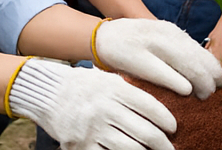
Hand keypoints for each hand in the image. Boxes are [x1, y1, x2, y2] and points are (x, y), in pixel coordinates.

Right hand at [11, 58, 175, 149]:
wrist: (48, 94)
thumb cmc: (83, 86)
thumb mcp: (107, 79)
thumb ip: (130, 89)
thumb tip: (158, 106)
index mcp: (114, 89)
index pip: (149, 105)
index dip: (165, 118)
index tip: (173, 127)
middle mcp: (105, 108)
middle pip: (144, 132)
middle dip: (162, 144)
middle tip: (171, 148)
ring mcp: (93, 129)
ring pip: (131, 148)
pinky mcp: (81, 146)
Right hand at [91, 17, 221, 99]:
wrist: (102, 36)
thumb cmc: (134, 44)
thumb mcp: (158, 41)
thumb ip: (177, 51)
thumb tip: (204, 69)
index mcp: (170, 30)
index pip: (199, 49)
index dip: (213, 66)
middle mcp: (163, 33)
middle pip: (196, 56)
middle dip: (209, 75)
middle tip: (215, 92)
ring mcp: (149, 43)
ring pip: (184, 62)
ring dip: (198, 80)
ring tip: (204, 94)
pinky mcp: (135, 57)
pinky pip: (161, 70)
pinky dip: (177, 81)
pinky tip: (186, 90)